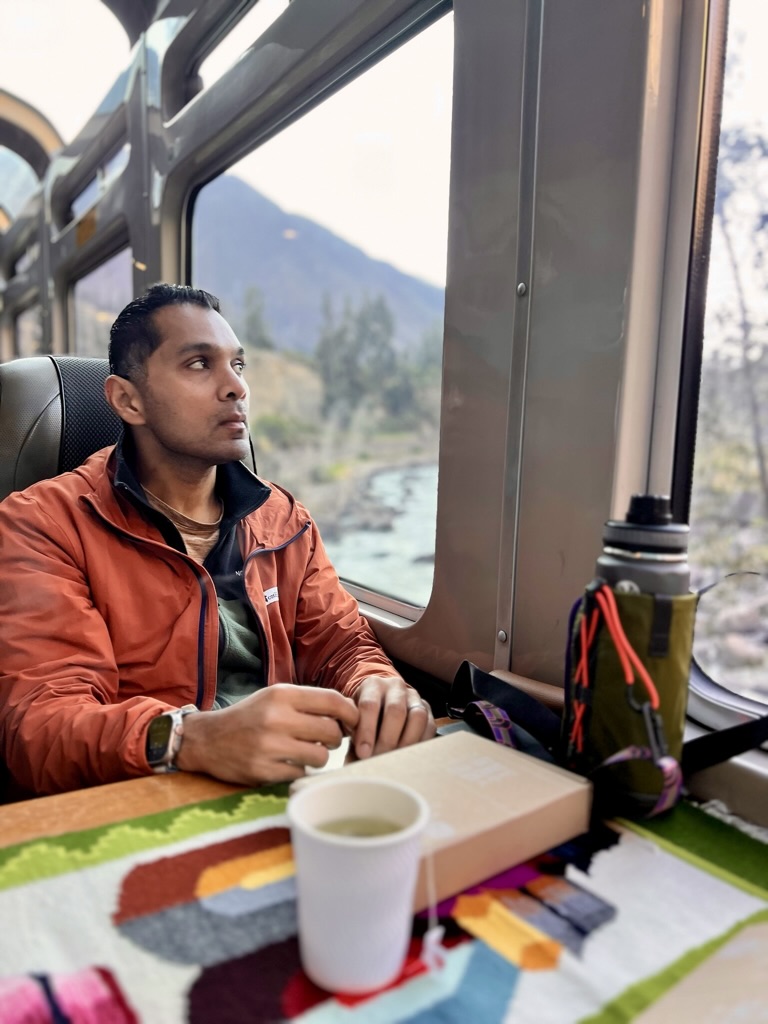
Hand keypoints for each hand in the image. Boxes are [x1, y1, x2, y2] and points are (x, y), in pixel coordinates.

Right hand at [175, 684, 358, 784]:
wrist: (207, 739)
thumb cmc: (250, 716)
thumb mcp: (275, 698)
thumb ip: (309, 702)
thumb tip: (349, 715)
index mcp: (282, 695)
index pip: (332, 701)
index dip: (351, 713)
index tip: (354, 722)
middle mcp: (276, 718)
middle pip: (331, 731)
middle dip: (335, 738)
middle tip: (326, 739)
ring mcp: (269, 746)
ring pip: (320, 756)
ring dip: (318, 756)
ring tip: (305, 752)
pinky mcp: (263, 770)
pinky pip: (300, 773)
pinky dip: (298, 770)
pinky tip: (286, 763)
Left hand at [351, 675, 435, 759]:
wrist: (380, 703)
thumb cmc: (363, 715)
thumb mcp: (352, 719)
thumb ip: (351, 736)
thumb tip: (351, 762)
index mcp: (372, 685)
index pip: (369, 705)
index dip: (366, 731)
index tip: (363, 753)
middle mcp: (395, 687)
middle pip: (396, 710)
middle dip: (387, 739)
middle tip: (379, 759)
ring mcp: (414, 697)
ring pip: (417, 716)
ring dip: (406, 742)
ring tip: (396, 759)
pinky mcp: (427, 709)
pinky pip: (430, 726)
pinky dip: (420, 743)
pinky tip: (409, 755)